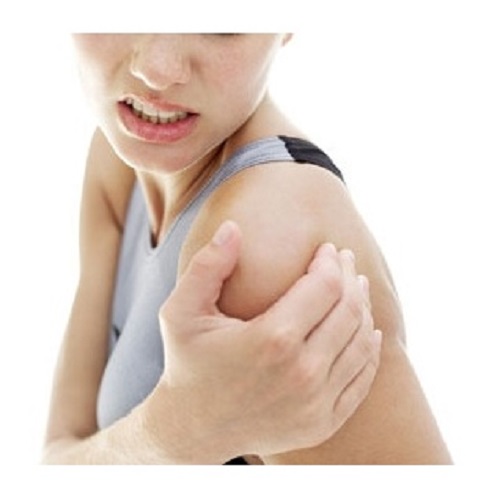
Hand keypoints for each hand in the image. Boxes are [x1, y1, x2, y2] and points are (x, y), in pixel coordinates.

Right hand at [158, 220, 381, 461]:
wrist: (192, 427)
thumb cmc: (187, 362)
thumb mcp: (181, 312)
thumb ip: (207, 267)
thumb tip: (233, 227)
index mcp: (271, 339)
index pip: (325, 286)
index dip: (330, 261)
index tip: (327, 248)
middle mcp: (302, 373)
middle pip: (349, 310)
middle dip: (351, 277)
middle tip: (346, 260)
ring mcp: (316, 403)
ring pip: (362, 342)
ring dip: (364, 308)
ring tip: (357, 287)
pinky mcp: (322, 423)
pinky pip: (362, 378)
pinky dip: (371, 350)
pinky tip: (369, 330)